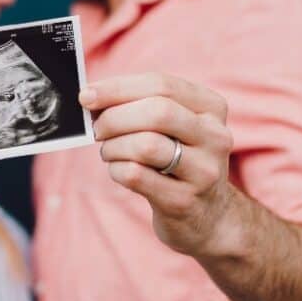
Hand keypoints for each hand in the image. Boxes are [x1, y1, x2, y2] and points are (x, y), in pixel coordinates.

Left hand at [80, 73, 235, 256]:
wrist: (207, 215)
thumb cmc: (176, 159)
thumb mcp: (172, 127)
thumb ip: (139, 104)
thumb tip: (91, 96)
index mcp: (211, 107)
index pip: (161, 85)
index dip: (117, 88)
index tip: (86, 95)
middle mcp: (215, 136)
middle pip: (157, 112)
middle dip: (115, 118)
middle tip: (97, 129)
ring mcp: (204, 171)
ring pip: (146, 145)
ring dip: (114, 146)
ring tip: (109, 151)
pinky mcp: (184, 201)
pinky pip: (136, 175)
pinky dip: (116, 169)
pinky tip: (118, 170)